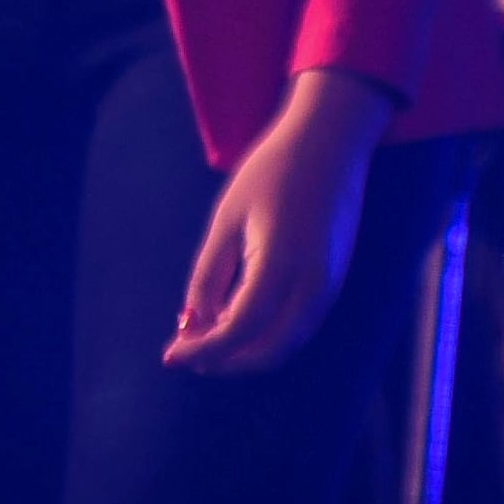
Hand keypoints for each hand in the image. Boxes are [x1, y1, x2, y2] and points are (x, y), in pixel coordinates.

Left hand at [167, 66, 392, 375]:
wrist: (330, 142)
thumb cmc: (272, 171)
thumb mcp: (228, 219)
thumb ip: (209, 275)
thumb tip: (193, 324)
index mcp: (281, 265)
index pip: (238, 330)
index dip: (202, 350)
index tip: (169, 356)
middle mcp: (313, 286)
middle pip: (267, 351)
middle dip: (224, 361)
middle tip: (187, 352)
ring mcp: (330, 287)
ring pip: (286, 344)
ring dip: (246, 352)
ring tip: (206, 338)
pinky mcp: (334, 282)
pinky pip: (299, 326)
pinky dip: (267, 336)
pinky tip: (237, 320)